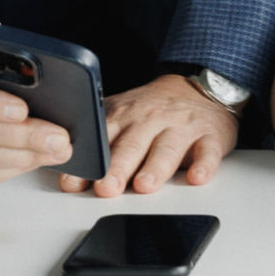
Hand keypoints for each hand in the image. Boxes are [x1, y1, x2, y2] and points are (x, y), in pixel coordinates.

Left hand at [59, 73, 238, 196]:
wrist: (200, 88)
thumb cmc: (154, 111)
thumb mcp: (122, 115)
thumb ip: (97, 141)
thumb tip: (64, 173)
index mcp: (124, 116)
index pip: (102, 138)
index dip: (88, 161)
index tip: (73, 182)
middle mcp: (151, 120)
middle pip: (132, 144)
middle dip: (117, 167)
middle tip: (106, 187)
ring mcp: (181, 127)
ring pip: (168, 147)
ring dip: (155, 166)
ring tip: (145, 184)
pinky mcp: (210, 136)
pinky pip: (208, 151)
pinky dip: (204, 164)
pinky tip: (197, 176)